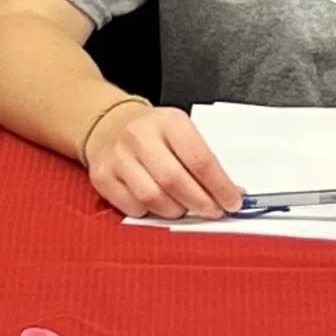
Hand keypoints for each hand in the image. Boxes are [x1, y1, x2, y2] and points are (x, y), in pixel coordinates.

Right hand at [83, 99, 242, 220]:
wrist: (108, 125)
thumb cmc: (154, 134)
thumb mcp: (182, 133)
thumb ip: (204, 161)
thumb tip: (231, 193)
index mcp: (169, 121)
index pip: (200, 159)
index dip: (220, 186)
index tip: (233, 202)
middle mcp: (140, 136)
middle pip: (174, 181)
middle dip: (200, 203)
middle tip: (213, 211)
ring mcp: (118, 157)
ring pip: (152, 197)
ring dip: (175, 210)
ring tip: (185, 207)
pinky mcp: (102, 177)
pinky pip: (132, 207)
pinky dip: (151, 213)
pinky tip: (159, 205)